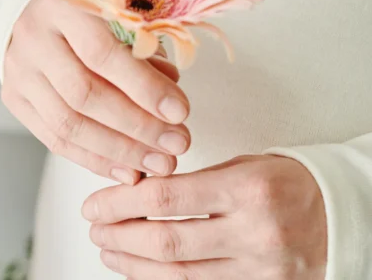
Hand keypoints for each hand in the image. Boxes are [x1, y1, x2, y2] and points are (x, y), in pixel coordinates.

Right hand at [1, 0, 190, 184]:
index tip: (180, 112)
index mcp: (62, 4)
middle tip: (177, 144)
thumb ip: (145, 52)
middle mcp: (33, 37)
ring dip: (119, 150)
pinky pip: (54, 139)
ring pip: (66, 123)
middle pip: (82, 94)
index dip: (143, 86)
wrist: (39, 14)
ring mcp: (18, 70)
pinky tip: (128, 170)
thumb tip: (171, 106)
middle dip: (136, 126)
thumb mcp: (123, 14)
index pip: (101, 53)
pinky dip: (95, 160)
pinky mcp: (14, 98)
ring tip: (158, 163)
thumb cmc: (93, 12)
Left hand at [83, 155, 327, 279]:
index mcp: (247, 189)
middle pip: (166, 240)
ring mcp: (259, 267)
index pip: (165, 197)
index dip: (120, 203)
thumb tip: (132, 190)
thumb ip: (191, 180)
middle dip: (119, 236)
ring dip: (133, 263)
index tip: (94, 205)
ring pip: (179, 273)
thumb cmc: (284, 184)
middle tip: (94, 228)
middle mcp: (254, 231)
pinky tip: (139, 269)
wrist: (340, 215)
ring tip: (108, 250)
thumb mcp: (241, 166)